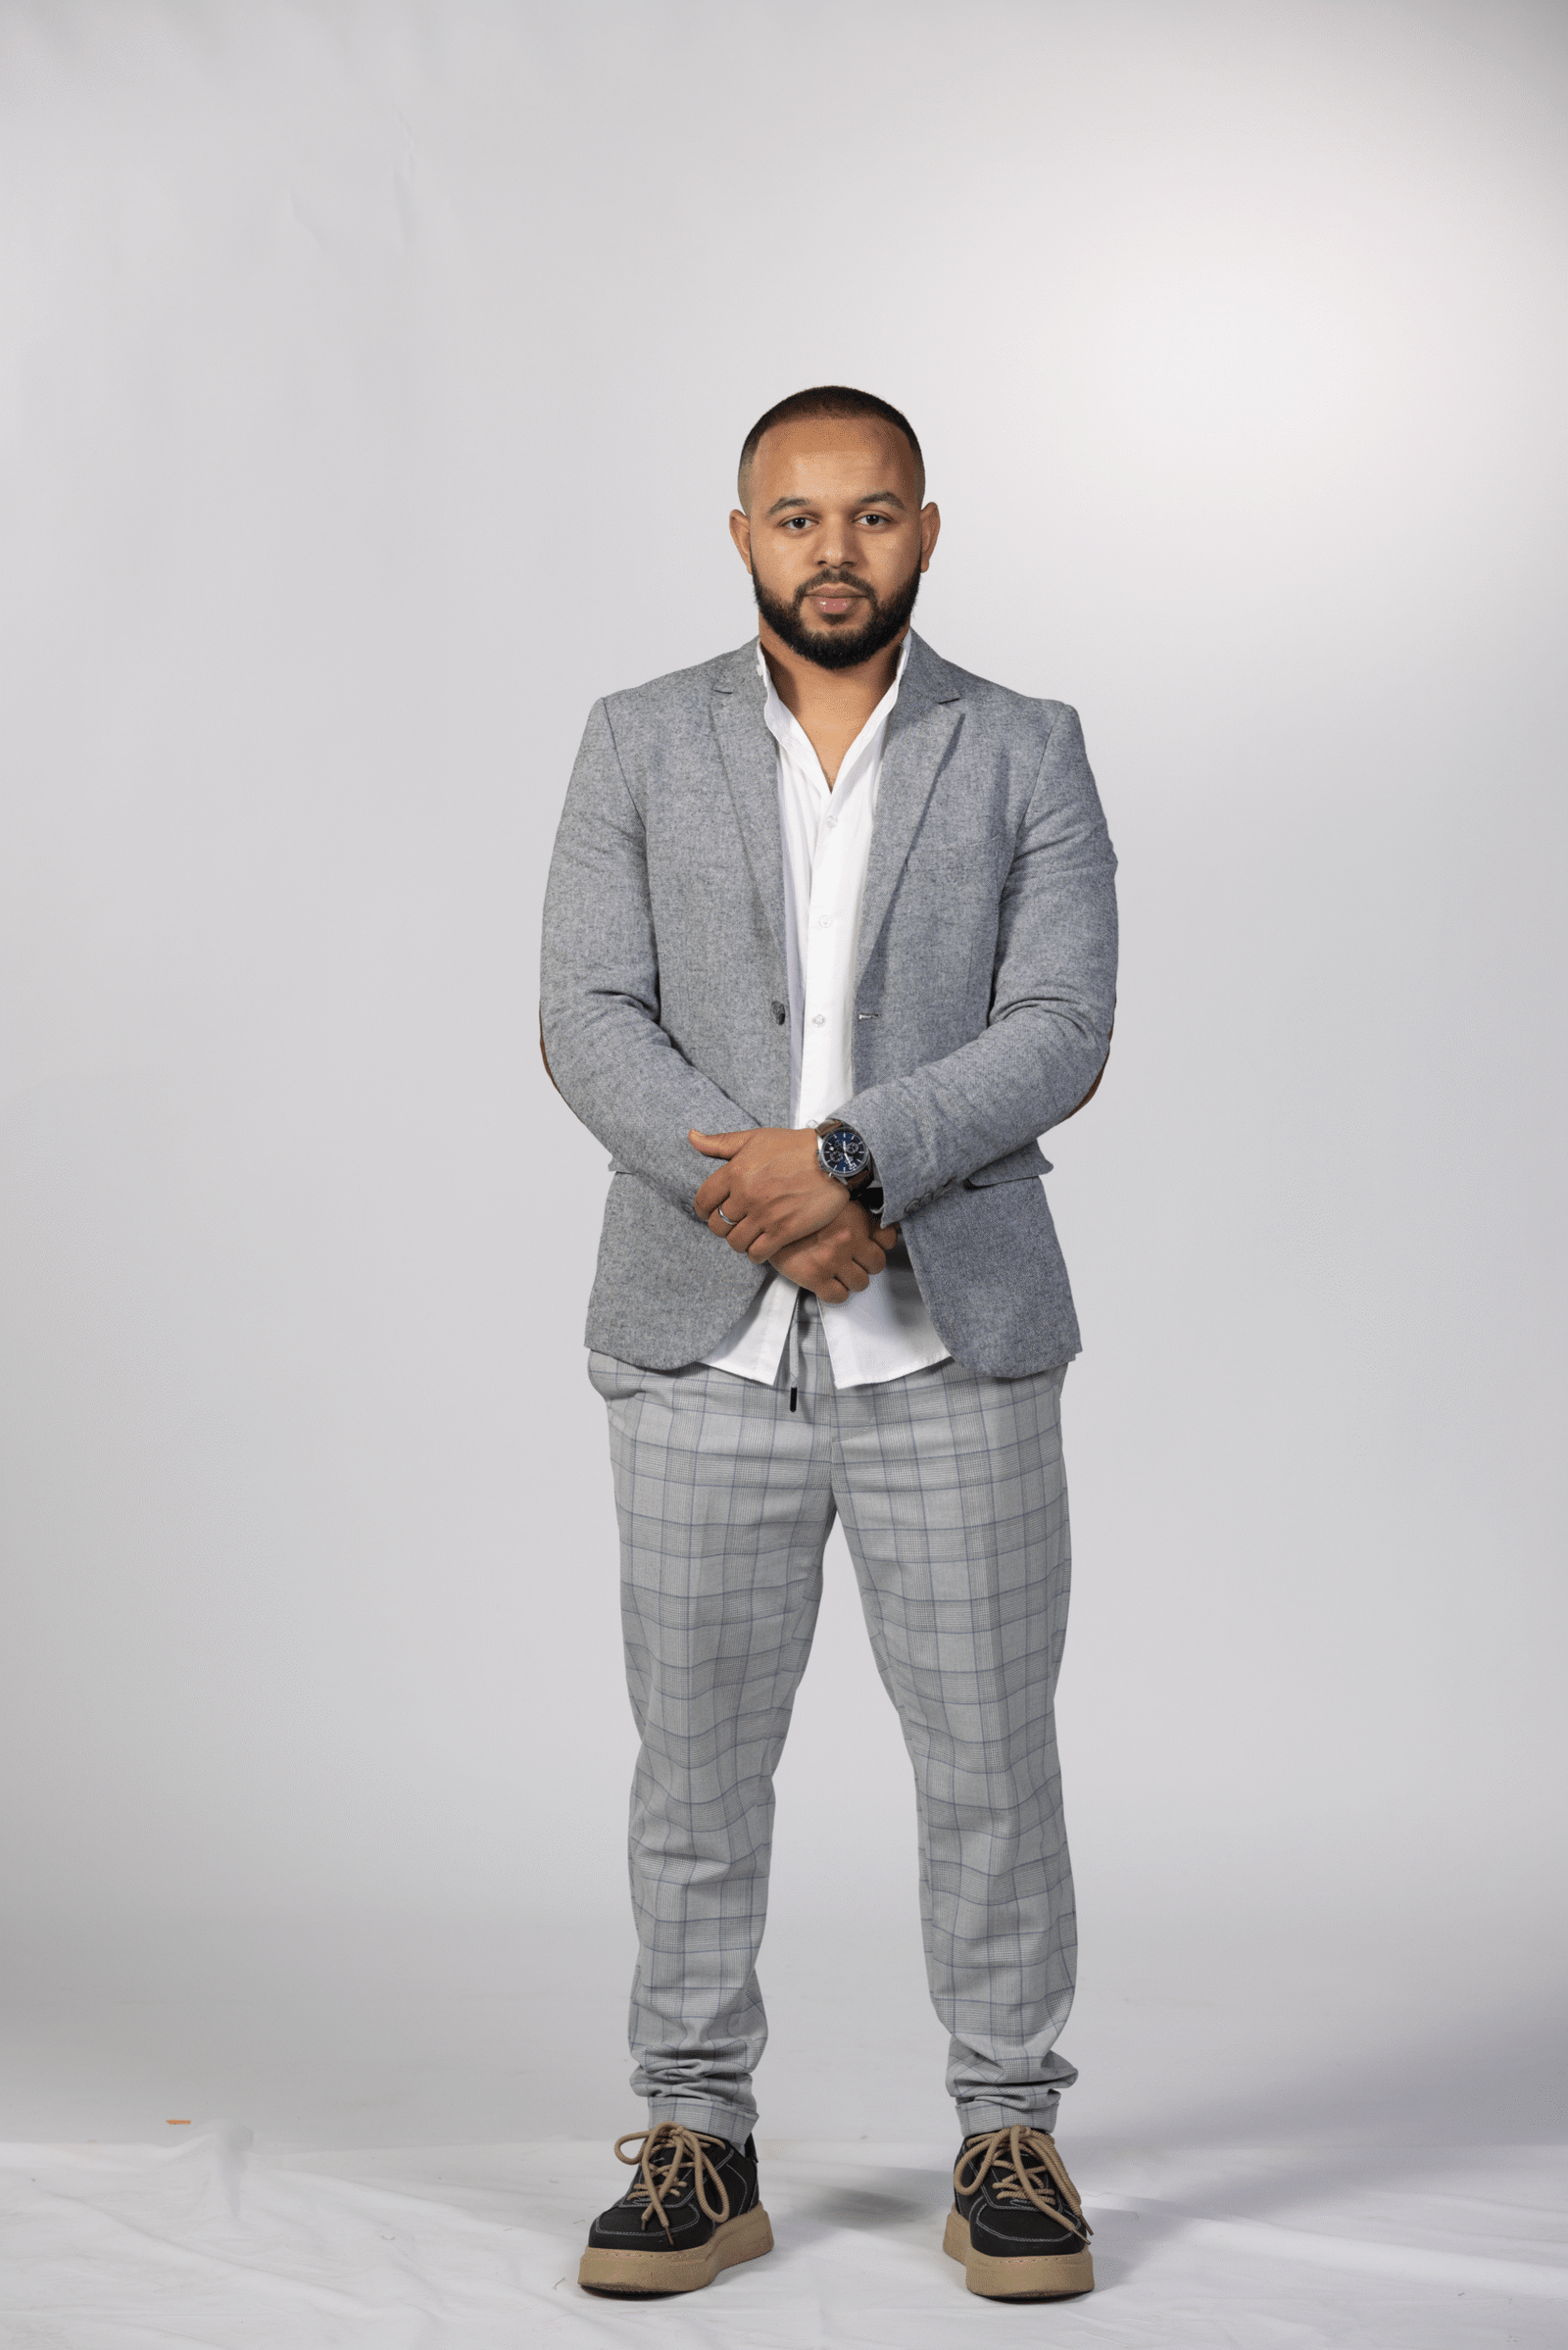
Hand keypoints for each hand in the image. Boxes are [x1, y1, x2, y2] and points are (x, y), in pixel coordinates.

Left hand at [691, 1125, 847, 1259]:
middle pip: (717, 1226)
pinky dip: (755, 1254)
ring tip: (748, 1234)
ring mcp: (765, 1215)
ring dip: (738, 1242)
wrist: (833, 1159)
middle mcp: (747, 1195)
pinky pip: (758, 1253)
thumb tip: (692, 1137)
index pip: (703, 1201)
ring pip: (735, 1242)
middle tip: (733, 1223)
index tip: (711, 1211)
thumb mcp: (755, 1138)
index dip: (703, 1210)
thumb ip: (720, 1143)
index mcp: (735, 1172)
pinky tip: (762, 1245)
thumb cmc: (794, 1147)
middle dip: (722, 1227)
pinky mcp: (784, 1231)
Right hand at [770, 1203, 899, 1303]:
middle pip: (877, 1264)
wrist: (764, 1218)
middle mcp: (849, 1240)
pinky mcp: (815, 1277)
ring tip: (839, 1272)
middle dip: (866, 1264)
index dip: (880, 1244)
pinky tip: (827, 1283)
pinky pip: (839, 1296)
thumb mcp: (832, 1202)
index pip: (888, 1239)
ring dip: (852, 1279)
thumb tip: (882, 1224)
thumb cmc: (797, 1209)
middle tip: (853, 1260)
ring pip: (861, 1283)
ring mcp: (833, 1260)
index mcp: (855, 1219)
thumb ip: (857, 1213)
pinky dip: (835, 1293)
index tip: (871, 1245)